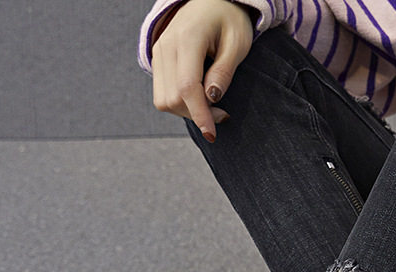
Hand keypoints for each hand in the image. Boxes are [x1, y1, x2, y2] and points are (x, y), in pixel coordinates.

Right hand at [151, 0, 253, 140]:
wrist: (210, 1)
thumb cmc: (229, 20)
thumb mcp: (237, 43)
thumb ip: (224, 71)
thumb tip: (212, 98)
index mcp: (188, 38)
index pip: (186, 87)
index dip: (199, 114)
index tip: (212, 134)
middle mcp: (166, 46)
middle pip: (173, 99)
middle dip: (197, 114)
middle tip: (222, 114)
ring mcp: (158, 53)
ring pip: (164, 100)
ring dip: (187, 112)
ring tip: (211, 106)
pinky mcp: (158, 60)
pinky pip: (163, 94)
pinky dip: (180, 104)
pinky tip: (198, 99)